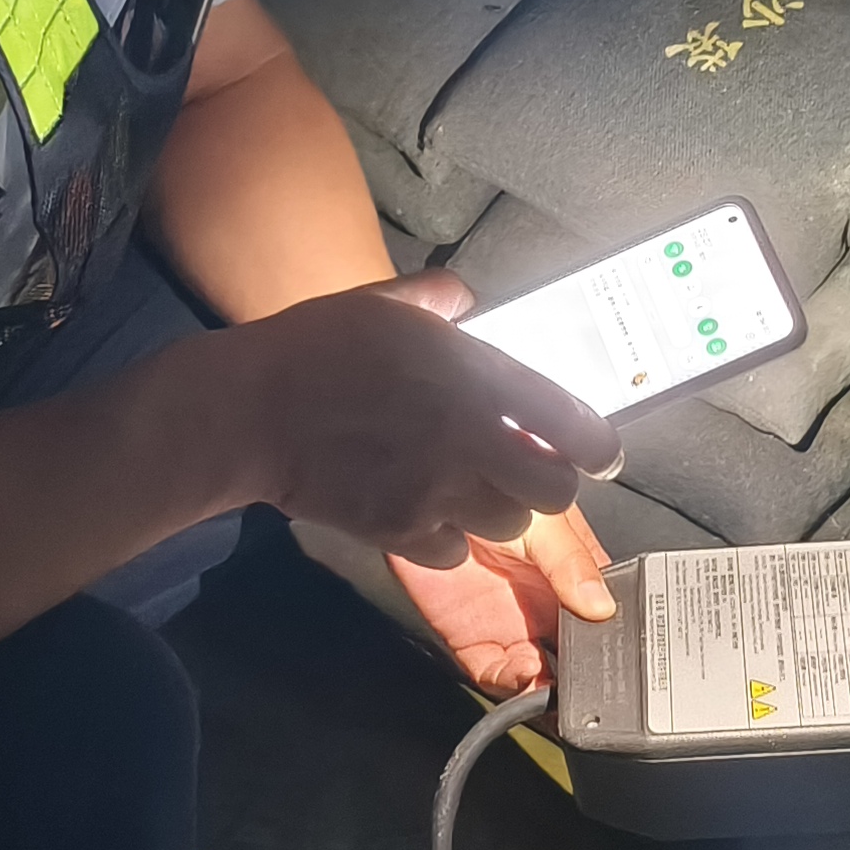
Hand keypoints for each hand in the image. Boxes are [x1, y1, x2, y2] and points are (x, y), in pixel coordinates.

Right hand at [215, 269, 623, 587]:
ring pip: (509, 524)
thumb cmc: (315, 346)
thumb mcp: (383, 302)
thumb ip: (439, 298)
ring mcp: (435, 493)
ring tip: (479, 487)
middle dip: (553, 482)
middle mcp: (467, 442)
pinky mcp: (399, 532)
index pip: (573, 423)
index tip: (601, 450)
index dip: (599, 443)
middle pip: (554, 490)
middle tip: (536, 469)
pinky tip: (430, 511)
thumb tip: (466, 300)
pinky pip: (454, 551)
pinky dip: (451, 537)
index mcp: (474, 379)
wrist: (248, 411)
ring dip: (504, 509)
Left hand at [391, 505, 616, 694]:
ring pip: (543, 676)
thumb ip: (571, 562)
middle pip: (578, 656)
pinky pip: (499, 678)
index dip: (613, 641)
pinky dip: (513, 689)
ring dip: (552, 691)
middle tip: (589, 684)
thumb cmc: (486, 493)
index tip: (618, 658)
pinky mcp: (476, 643)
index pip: (605, 618)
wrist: (422, 496)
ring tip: (556, 689)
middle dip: (586, 676)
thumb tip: (600, 604)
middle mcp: (548, 607)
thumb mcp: (543, 521)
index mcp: (575, 576)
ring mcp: (514, 628)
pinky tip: (523, 680)